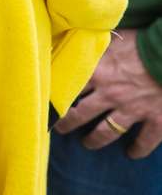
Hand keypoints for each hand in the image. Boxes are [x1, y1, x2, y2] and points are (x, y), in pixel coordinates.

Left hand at [55, 29, 161, 158]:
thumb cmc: (143, 42)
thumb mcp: (113, 40)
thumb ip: (95, 48)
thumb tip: (76, 42)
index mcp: (97, 74)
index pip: (67, 89)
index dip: (55, 97)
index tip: (44, 104)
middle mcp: (110, 95)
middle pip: (81, 114)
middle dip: (68, 123)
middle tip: (60, 129)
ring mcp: (132, 110)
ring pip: (107, 131)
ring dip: (96, 139)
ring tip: (88, 143)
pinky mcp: (156, 120)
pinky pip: (145, 140)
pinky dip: (139, 149)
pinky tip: (132, 154)